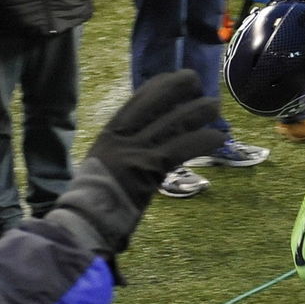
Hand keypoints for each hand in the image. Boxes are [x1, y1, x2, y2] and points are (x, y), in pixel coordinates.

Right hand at [48, 70, 220, 255]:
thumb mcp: (106, 157)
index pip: (144, 93)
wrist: (86, 221)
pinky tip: (218, 138)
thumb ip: (128, 140)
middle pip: (164, 95)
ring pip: (180, 118)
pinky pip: (184, 146)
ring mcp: (137, 149)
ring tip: (216, 111)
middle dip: (188, 87)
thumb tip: (157, 127)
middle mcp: (125, 134)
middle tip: (203, 93)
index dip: (168, 83)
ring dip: (204, 111)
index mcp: (113, 129)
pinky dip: (206, 140)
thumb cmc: (97, 194)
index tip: (184, 83)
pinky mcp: (151, 168)